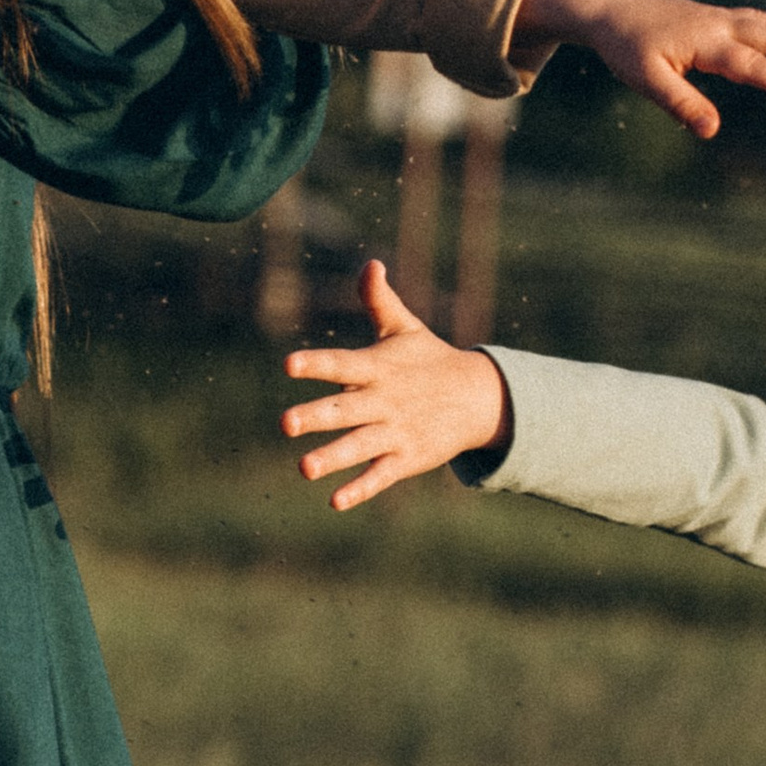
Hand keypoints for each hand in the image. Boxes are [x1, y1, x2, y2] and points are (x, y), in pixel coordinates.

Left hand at [280, 257, 512, 510]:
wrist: (480, 398)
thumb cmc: (429, 359)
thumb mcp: (404, 328)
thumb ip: (379, 300)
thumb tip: (371, 263)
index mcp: (378, 368)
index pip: (342, 364)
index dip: (317, 364)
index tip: (289, 365)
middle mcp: (384, 401)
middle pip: (346, 410)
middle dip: (316, 416)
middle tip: (285, 423)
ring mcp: (396, 431)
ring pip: (360, 446)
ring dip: (333, 458)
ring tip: (304, 468)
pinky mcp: (406, 458)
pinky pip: (381, 476)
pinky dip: (361, 488)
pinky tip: (335, 501)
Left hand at [517, 0, 765, 137]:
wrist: (608, 7)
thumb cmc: (625, 46)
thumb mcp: (646, 80)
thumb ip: (681, 104)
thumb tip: (712, 131)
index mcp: (704, 43)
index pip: (748, 64)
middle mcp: (717, 26)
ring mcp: (716, 18)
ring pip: (764, 23)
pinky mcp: (711, 16)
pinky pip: (753, 17)